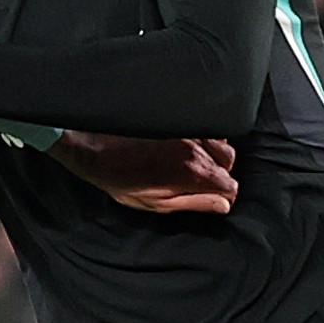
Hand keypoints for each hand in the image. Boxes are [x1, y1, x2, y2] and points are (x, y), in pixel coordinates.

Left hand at [54, 131, 238, 213]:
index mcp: (191, 171)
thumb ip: (193, 203)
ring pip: (219, 141)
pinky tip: (184, 145)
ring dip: (212, 153)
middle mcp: (195, 146)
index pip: (230, 185)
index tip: (212, 198)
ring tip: (191, 162)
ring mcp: (187, 128)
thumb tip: (222, 206)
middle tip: (198, 181)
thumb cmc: (118, 178)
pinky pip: (202, 126)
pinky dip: (201, 137)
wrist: (94, 145)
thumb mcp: (155, 203)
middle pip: (229, 160)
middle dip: (219, 173)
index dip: (222, 195)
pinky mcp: (178, 116)